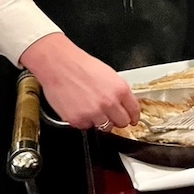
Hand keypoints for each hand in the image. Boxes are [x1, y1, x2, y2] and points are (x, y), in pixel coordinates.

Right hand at [19, 33, 139, 128]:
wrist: (59, 65)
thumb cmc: (81, 66)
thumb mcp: (109, 74)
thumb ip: (118, 92)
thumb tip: (124, 104)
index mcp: (120, 90)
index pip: (134, 111)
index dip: (133, 117)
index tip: (132, 120)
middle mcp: (109, 103)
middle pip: (122, 123)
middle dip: (118, 120)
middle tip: (111, 116)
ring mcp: (94, 113)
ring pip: (105, 127)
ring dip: (100, 121)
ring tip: (91, 108)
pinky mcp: (78, 120)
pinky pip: (86, 126)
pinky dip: (84, 121)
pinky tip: (80, 108)